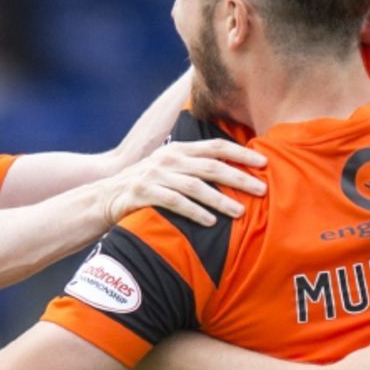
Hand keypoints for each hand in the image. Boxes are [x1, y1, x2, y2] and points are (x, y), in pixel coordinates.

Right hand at [105, 137, 265, 227]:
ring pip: (195, 186)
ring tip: (240, 212)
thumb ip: (195, 168)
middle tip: (262, 189)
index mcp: (179, 150)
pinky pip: (174, 202)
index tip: (264, 162)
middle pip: (211, 166)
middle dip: (239, 177)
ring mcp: (155, 176)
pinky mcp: (143, 193)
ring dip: (220, 200)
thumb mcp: (169, 170)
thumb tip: (233, 174)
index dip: (241, 153)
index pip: (216, 146)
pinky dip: (194, 212)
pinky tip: (210, 223)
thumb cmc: (146, 187)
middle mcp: (169, 159)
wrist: (104, 198)